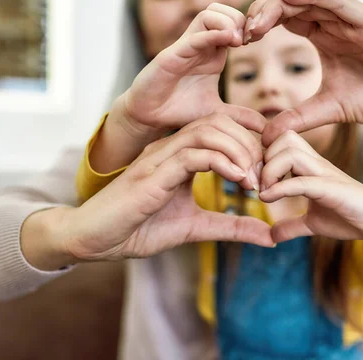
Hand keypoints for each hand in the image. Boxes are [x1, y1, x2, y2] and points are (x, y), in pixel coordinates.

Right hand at [62, 114, 270, 262]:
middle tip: (264, 178)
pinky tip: (237, 180)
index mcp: (180, 155)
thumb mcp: (196, 227)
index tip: (265, 177)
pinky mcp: (152, 173)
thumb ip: (230, 227)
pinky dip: (222, 162)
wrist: (93, 240)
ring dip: (239, 152)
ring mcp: (160, 157)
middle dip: (249, 146)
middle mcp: (171, 148)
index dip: (250, 147)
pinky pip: (193, 153)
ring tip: (253, 180)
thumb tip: (268, 236)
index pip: (222, 130)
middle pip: (219, 123)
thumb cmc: (137, 229)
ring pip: (208, 130)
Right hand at [122, 2, 264, 135]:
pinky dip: (211, 35)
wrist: (149, 118)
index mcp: (212, 53)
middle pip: (221, 10)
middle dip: (239, 18)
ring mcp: (185, 48)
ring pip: (207, 14)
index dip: (247, 27)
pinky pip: (193, 37)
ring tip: (238, 41)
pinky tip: (229, 41)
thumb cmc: (179, 110)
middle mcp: (200, 45)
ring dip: (227, 22)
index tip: (258, 43)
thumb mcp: (217, 112)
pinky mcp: (171, 56)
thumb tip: (265, 126)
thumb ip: (239, 115)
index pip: (232, 22)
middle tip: (249, 39)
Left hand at [244, 0, 362, 147]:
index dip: (260, 24)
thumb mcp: (327, 109)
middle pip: (291, 4)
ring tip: (256, 17)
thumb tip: (265, 135)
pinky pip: (339, 2)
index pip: (285, 18)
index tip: (238, 42)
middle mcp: (336, 23)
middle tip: (241, 31)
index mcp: (324, 36)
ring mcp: (354, 20)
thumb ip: (296, 118)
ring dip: (280, 3)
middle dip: (262, 12)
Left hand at [258, 130, 362, 262]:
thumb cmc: (349, 217)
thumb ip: (291, 225)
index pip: (280, 141)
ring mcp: (324, 173)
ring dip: (270, 171)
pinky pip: (301, 181)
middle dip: (263, 158)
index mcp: (310, 165)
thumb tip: (272, 235)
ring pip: (290, 152)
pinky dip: (280, 188)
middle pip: (283, 138)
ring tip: (264, 192)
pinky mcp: (332, 188)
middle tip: (256, 183)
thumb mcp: (312, 223)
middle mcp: (316, 163)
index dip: (261, 156)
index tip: (253, 180)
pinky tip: (268, 199)